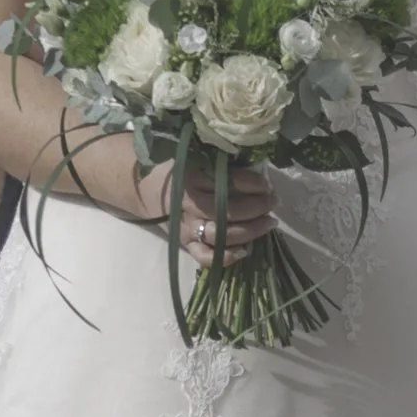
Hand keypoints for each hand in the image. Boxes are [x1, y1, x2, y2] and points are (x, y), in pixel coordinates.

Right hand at [149, 163, 274, 262]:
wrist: (142, 187)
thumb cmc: (175, 169)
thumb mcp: (193, 159)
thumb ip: (217, 165)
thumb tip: (255, 171)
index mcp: (191, 177)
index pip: (226, 181)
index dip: (252, 183)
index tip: (267, 183)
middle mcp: (188, 203)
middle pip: (227, 210)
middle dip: (256, 207)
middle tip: (273, 202)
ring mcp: (185, 226)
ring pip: (221, 234)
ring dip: (250, 231)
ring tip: (269, 222)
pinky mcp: (184, 243)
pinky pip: (204, 256)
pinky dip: (226, 257)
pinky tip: (245, 251)